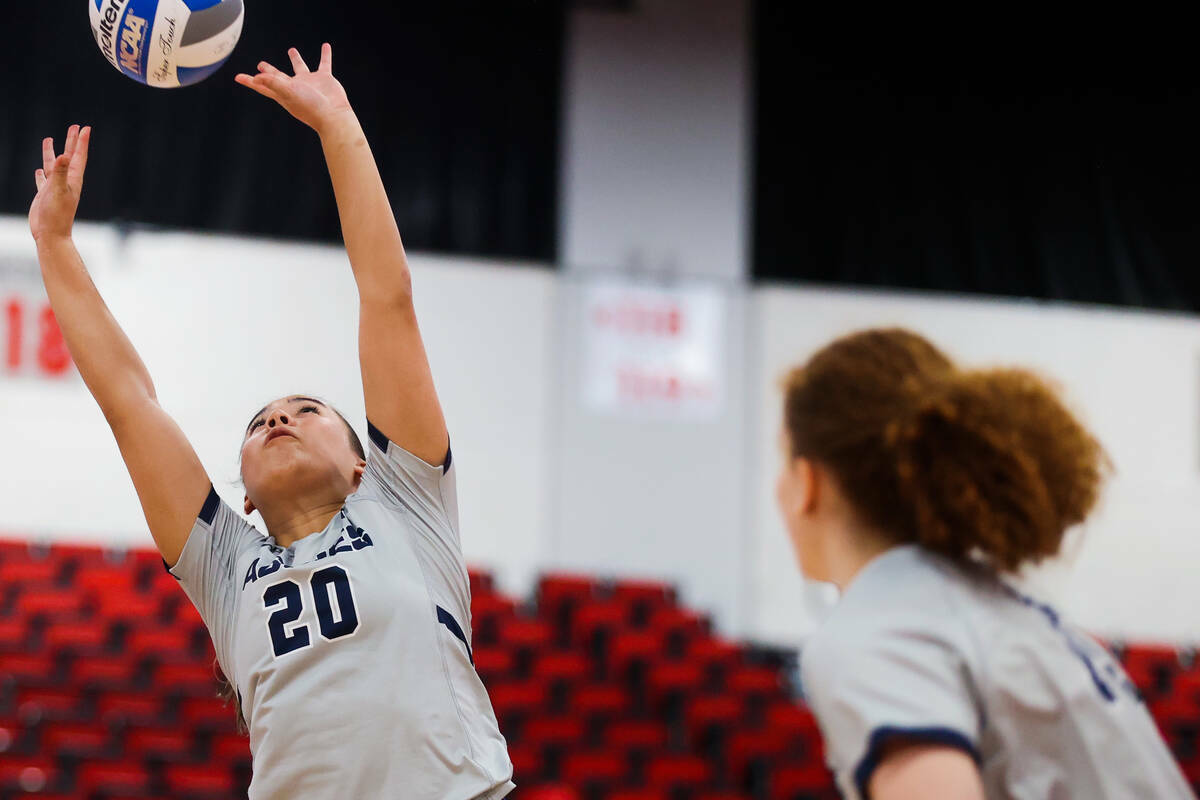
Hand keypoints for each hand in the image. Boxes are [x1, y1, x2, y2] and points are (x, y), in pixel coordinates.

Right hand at [29, 125, 89, 242]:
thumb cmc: (56, 215)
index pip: (79, 156)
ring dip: (52, 152)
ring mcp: (55, 188)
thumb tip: (64, 156)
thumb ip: (60, 173)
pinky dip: (41, 173)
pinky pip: (43, 180)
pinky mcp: (45, 195)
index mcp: (73, 179)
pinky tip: (38, 169)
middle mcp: (66, 182)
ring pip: (53, 165)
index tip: (85, 127)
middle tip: (74, 126)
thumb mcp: (57, 191)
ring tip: (49, 139)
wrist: (51, 234)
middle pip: (69, 157)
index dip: (81, 141)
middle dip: (71, 141)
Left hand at [235, 44, 351, 134]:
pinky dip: (325, 55)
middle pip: (278, 77)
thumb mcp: (288, 93)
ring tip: (292, 50)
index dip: (250, 81)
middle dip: (269, 71)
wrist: (333, 115)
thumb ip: (273, 83)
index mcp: (283, 92)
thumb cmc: (310, 107)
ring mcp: (310, 83)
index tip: (238, 77)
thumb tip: (257, 77)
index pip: (262, 85)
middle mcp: (295, 87)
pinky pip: (324, 63)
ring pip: (300, 68)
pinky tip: (325, 46)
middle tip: (260, 64)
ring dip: (296, 59)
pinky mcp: (324, 79)